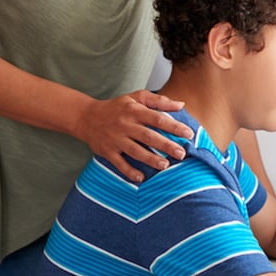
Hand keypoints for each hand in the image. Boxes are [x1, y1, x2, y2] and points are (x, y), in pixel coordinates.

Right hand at [76, 90, 190, 181]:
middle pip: (148, 136)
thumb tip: (181, 105)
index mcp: (134, 110)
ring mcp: (115, 139)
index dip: (174, 126)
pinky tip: (141, 178)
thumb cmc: (117, 107)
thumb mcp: (136, 97)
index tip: (188, 134)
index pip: (157, 119)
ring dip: (150, 159)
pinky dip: (129, 171)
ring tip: (165, 166)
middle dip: (166, 146)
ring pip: (135, 151)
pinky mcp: (107, 151)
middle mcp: (125, 125)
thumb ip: (159, 101)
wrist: (86, 117)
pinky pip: (119, 163)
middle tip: (181, 154)